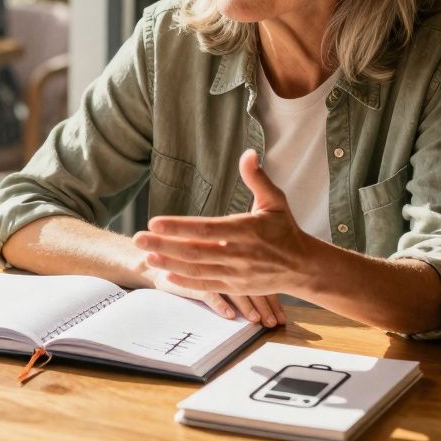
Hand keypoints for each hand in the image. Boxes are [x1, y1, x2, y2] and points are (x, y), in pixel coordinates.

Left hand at [135, 149, 317, 305]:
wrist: (302, 267)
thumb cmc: (284, 230)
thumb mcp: (275, 201)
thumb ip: (258, 178)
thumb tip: (249, 153)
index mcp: (246, 230)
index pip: (206, 228)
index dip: (180, 227)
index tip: (155, 222)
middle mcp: (239, 253)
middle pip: (195, 251)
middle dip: (164, 246)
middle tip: (138, 239)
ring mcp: (236, 273)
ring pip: (197, 270)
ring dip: (170, 263)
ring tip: (146, 256)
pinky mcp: (236, 287)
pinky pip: (206, 285)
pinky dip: (185, 282)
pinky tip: (166, 274)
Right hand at [141, 264, 283, 327]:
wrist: (159, 259)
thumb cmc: (193, 257)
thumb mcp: (217, 256)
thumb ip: (239, 268)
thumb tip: (269, 283)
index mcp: (234, 254)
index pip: (260, 277)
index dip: (273, 297)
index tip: (282, 316)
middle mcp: (225, 261)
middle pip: (252, 286)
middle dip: (265, 307)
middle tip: (274, 323)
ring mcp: (209, 271)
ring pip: (234, 292)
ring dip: (247, 308)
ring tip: (257, 321)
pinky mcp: (191, 281)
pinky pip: (209, 294)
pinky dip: (221, 305)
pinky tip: (231, 315)